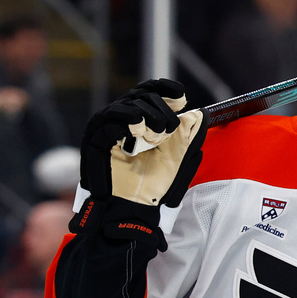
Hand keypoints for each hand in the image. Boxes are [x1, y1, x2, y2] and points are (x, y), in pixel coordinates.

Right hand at [72, 79, 207, 249]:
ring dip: (147, 116)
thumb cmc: (155, 186)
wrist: (135, 208)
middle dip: (160, 110)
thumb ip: (189, 137)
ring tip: (154, 137)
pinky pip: (110, 118)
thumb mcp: (179, 159)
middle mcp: (124, 120)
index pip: (151, 91)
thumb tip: (201, 115)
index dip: (165, 89)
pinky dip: (127, 119)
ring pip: (128, 104)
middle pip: (142, 95)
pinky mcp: (95, 137)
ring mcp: (108, 127)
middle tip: (166, 133)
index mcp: (143, 121)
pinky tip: (137, 129)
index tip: (180, 96)